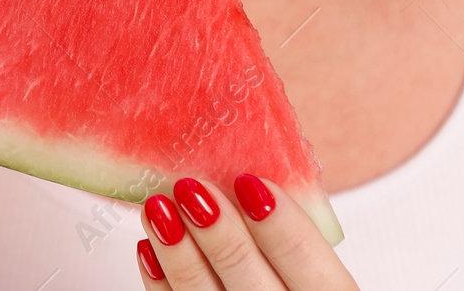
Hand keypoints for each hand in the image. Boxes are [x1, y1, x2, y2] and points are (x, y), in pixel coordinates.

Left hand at [135, 175, 358, 289]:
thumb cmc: (291, 279)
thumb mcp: (313, 263)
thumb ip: (291, 235)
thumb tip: (244, 182)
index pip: (313, 269)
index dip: (282, 227)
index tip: (249, 183)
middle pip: (252, 283)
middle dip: (219, 233)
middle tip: (191, 188)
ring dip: (179, 252)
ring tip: (158, 206)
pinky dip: (161, 281)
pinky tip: (149, 248)